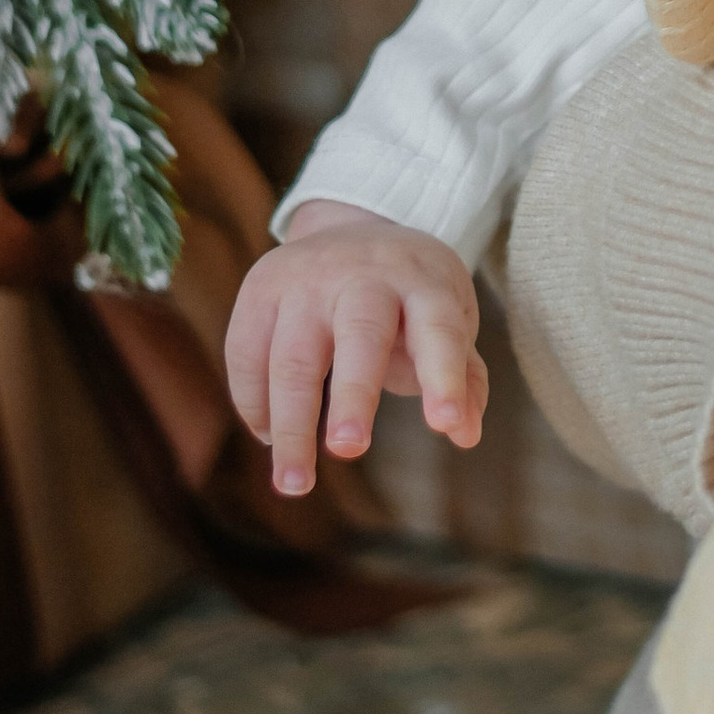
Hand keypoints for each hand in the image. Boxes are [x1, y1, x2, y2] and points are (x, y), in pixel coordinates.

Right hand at [225, 197, 487, 496]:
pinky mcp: (261, 288)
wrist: (352, 228)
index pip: (439, 329)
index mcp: (424, 283)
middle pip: (359, 336)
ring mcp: (306, 279)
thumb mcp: (447, 320)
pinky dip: (255, 404)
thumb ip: (461, 377)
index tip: (448, 425)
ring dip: (291, 424)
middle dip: (354, 394)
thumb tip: (466, 435)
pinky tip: (269, 438)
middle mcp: (364, 275)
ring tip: (295, 485)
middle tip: (349, 449)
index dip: (445, 376)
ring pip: (292, 356)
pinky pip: (246, 353)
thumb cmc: (409, 296)